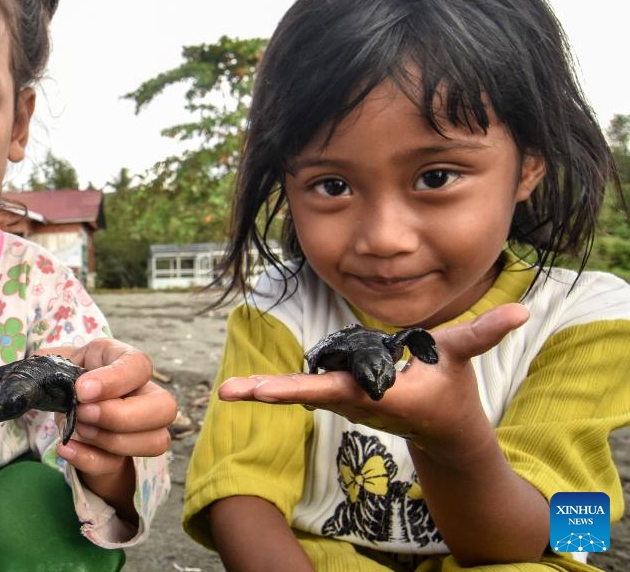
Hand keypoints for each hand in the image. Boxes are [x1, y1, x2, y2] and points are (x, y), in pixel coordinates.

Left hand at [44, 339, 175, 503]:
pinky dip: (91, 460)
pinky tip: (66, 450)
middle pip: (166, 407)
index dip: (116, 379)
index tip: (82, 391)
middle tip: (84, 414)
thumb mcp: (53, 364)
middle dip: (124, 416)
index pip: (140, 365)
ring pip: (157, 440)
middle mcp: (142, 392)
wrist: (64, 406)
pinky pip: (119, 464)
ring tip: (78, 429)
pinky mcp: (122, 455)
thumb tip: (16, 383)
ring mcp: (139, 427)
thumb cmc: (65, 378)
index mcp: (122, 359)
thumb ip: (41, 368)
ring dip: (113, 440)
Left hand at [217, 303, 528, 446]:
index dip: (297, 387)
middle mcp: (354, 401)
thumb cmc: (453, 393)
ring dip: (267, 390)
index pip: (332, 387)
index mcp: (377, 393)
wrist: (447, 435)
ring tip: (229, 391)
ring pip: (302, 390)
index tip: (262, 391)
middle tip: (225, 393)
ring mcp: (345, 403)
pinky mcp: (342, 398)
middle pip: (304, 393)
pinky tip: (253, 388)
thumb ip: (486, 333)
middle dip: (265, 393)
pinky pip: (309, 388)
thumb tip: (521, 311)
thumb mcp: (465, 358)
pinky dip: (282, 387)